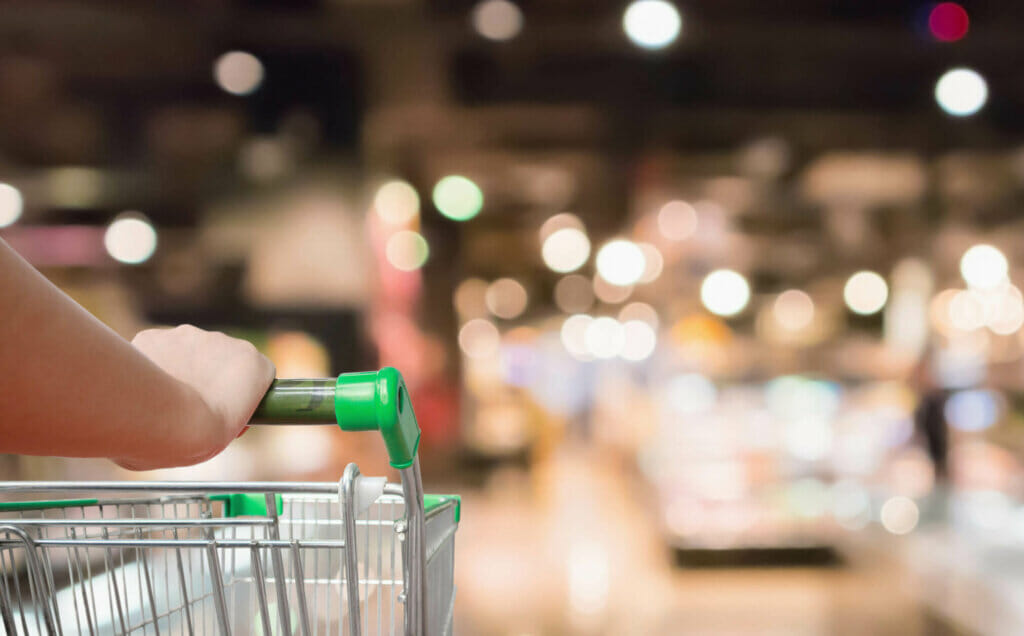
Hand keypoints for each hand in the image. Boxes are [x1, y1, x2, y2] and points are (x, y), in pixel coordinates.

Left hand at [121, 325, 274, 469]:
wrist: (161, 424)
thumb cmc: (197, 439)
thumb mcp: (231, 432)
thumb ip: (228, 412)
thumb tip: (215, 415)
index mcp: (253, 364)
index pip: (252, 370)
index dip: (237, 390)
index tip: (224, 409)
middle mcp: (224, 340)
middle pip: (218, 357)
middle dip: (206, 376)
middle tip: (190, 407)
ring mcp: (188, 335)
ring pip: (184, 349)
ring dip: (177, 369)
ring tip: (161, 401)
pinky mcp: (154, 336)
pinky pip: (154, 348)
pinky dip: (149, 365)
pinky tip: (142, 390)